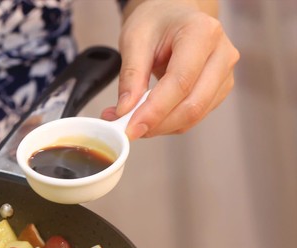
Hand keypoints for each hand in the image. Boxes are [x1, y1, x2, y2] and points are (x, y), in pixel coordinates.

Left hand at [101, 0, 239, 139]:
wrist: (173, 15)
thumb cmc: (156, 22)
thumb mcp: (135, 40)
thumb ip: (131, 76)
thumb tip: (125, 110)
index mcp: (202, 33)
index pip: (180, 82)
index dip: (155, 111)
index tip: (130, 127)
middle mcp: (222, 53)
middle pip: (193, 104)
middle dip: (157, 124)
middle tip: (127, 130)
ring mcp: (225, 73)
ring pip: (195, 114)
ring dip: (161, 126)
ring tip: (132, 120)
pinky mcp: (219, 89)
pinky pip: (195, 116)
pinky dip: (169, 123)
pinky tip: (149, 117)